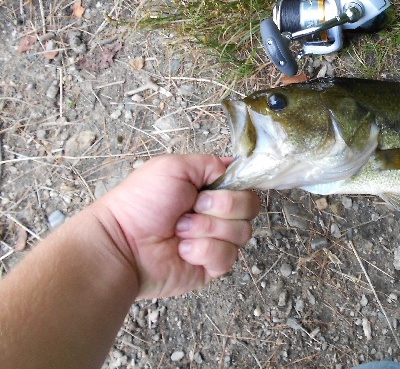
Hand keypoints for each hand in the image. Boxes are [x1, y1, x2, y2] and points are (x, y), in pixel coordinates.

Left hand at [91, 154, 260, 298]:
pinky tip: (183, 250)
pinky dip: (204, 250)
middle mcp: (216, 213)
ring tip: (180, 231)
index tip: (218, 186)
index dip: (238, 185)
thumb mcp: (173, 167)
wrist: (122, 245)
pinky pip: (228, 257)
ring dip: (208, 228)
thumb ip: (209, 163)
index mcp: (208, 188)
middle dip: (222, 206)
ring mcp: (215, 239)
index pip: (244, 184)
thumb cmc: (140, 204)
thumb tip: (232, 168)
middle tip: (192, 208)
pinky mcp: (211, 265)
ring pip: (241, 232)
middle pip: (249, 207)